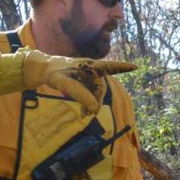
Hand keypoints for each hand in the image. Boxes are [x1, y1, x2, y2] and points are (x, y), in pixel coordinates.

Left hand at [22, 50, 137, 114]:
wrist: (43, 70)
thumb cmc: (53, 72)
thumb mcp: (63, 83)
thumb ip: (80, 94)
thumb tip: (95, 107)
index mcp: (89, 65)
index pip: (108, 67)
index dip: (122, 67)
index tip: (135, 66)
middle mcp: (92, 70)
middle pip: (101, 87)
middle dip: (96, 100)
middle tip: (88, 114)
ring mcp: (89, 77)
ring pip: (96, 93)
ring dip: (92, 104)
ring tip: (83, 114)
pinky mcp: (85, 83)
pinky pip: (91, 95)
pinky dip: (88, 103)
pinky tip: (83, 111)